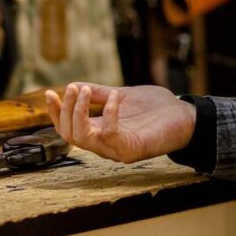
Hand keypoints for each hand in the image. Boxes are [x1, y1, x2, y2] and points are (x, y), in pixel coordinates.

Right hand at [46, 83, 195, 163]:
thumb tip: (74, 85)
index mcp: (100, 132)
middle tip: (72, 87)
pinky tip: (115, 97)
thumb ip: (99, 94)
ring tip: (84, 89)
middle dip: (66, 110)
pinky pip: (110, 134)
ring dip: (79, 112)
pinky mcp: (131, 149)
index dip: (55, 113)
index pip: (68, 129)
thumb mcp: (121, 95)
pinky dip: (108, 113)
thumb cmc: (156, 108)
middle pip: (70, 135)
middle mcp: (105, 145)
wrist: (186, 115)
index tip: (49, 93)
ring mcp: (117, 150)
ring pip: (82, 138)